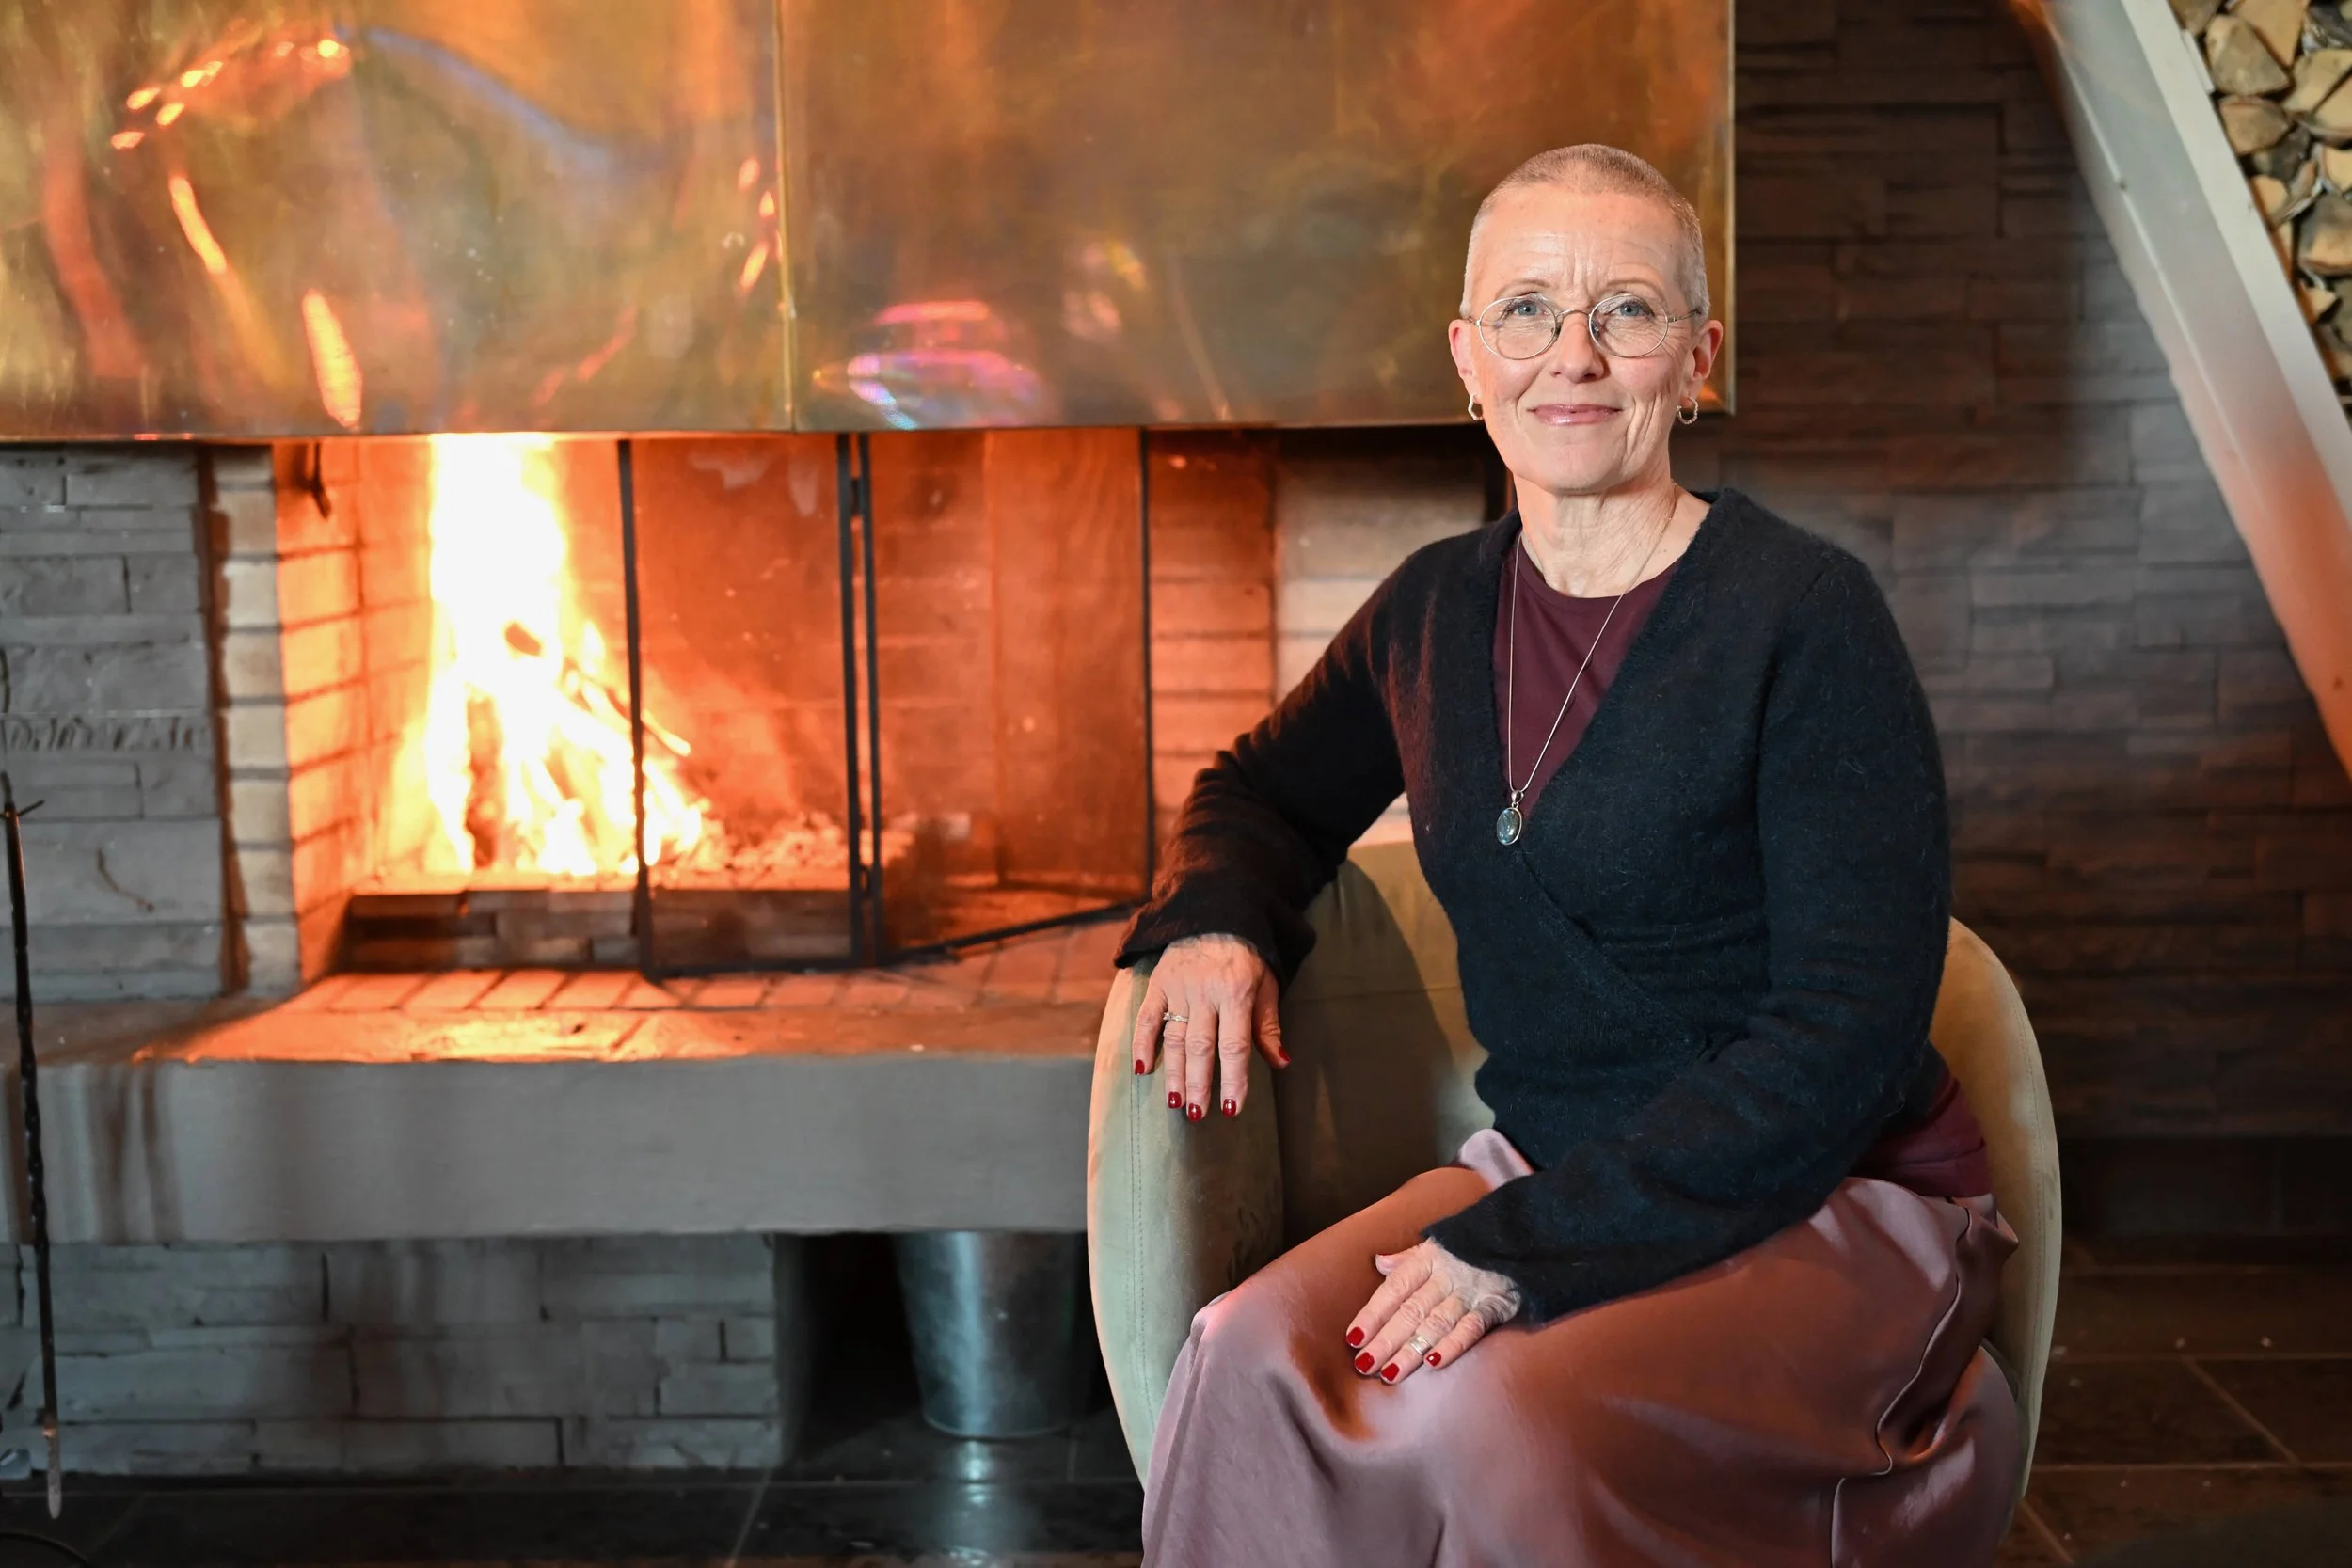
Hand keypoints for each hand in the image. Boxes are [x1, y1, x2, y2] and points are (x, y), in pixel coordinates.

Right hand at [1133, 933, 1286, 1121]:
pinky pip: (1147, 1017)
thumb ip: (1268, 1025)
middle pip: (1201, 1045)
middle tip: (1197, 1114)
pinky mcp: (1158, 982)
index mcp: (1236, 993)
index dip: (1234, 1078)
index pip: (1234, 1044)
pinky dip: (1143, 1044)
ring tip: (1175, 1102)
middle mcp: (1205, 992)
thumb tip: (1281, 1063)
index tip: (1232, 1108)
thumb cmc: (1248, 955)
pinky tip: (1142, 1069)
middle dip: (1199, 1083)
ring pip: (1175, 1037)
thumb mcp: (1267, 984)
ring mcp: (1178, 987)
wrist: (1216, 911)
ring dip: (1174, 1072)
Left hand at [1344, 1239, 1521, 1383]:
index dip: (1373, 1313)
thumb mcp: (1441, 1242)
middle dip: (1385, 1340)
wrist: (1529, 1233)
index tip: (1353, 1337)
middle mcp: (1447, 1274)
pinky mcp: (1498, 1304)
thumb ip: (1409, 1258)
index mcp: (1429, 1258)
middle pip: (1410, 1310)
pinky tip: (1433, 1363)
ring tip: (1389, 1373)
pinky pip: (1472, 1327)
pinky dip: (1453, 1345)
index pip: (1394, 1288)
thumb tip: (1379, 1262)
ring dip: (1411, 1349)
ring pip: (1435, 1323)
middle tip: (1364, 1365)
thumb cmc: (1477, 1243)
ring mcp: (1472, 1289)